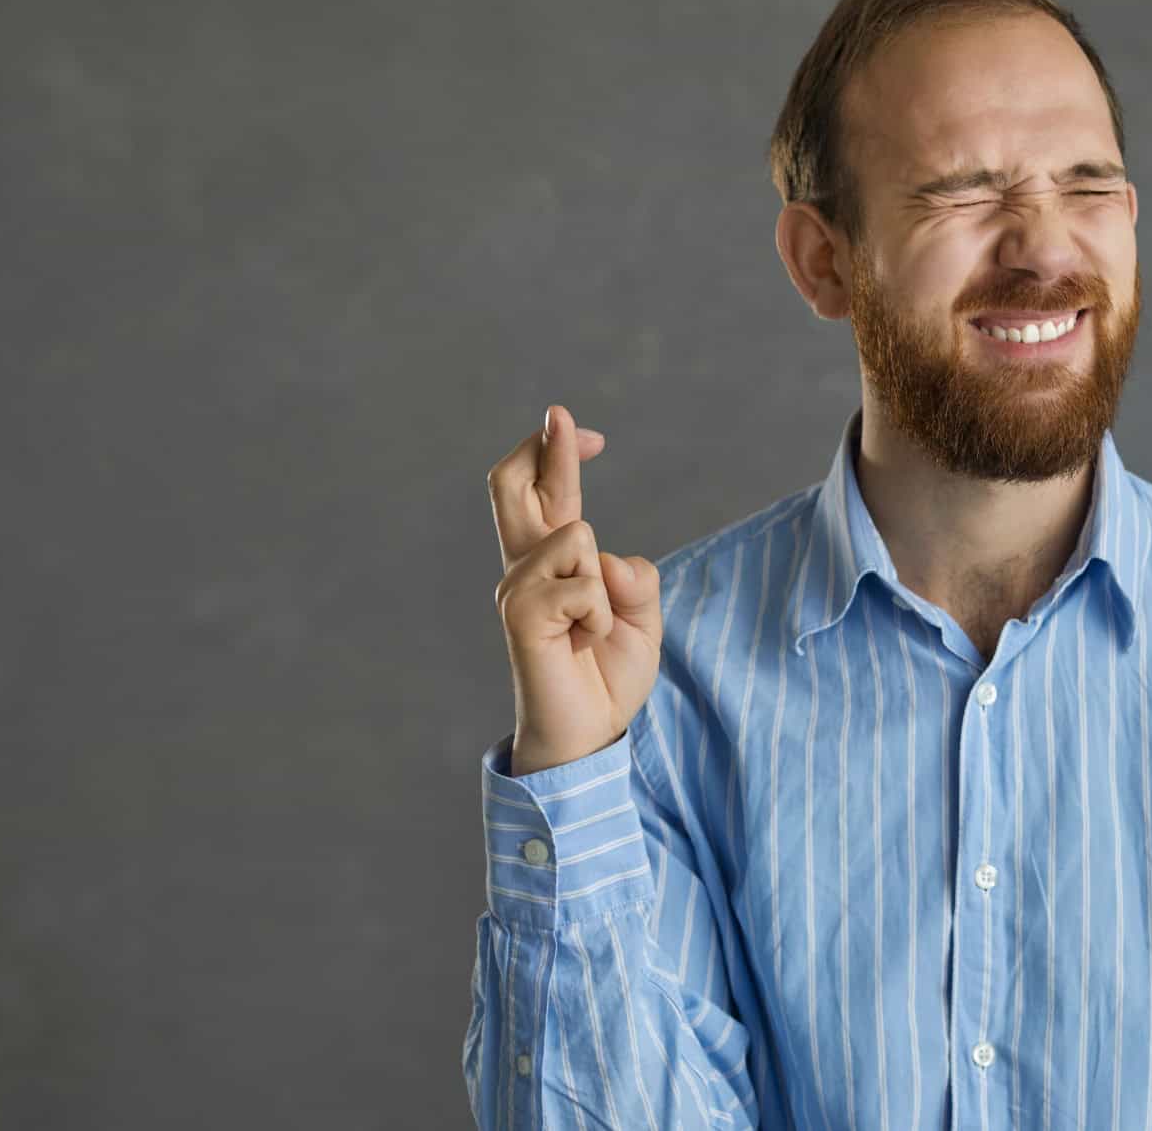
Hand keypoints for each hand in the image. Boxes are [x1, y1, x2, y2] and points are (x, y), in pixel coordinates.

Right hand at [488, 403, 662, 774]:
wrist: (589, 737)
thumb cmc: (607, 676)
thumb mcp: (641, 618)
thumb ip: (634, 578)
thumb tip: (607, 561)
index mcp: (550, 564)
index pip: (543, 493)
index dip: (557, 452)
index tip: (573, 425)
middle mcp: (523, 569)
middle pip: (511, 485)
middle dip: (544, 448)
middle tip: (563, 415)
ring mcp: (516, 590)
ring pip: (578, 534)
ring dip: (606, 582)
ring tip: (595, 629)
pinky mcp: (520, 615)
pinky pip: (584, 584)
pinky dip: (603, 615)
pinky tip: (585, 644)